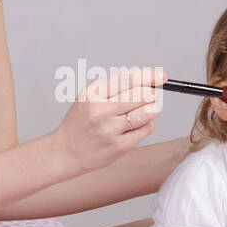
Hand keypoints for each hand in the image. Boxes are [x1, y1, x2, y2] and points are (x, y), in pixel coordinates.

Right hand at [51, 67, 167, 176]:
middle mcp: (100, 110)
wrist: (65, 152)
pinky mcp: (118, 146)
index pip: (129, 78)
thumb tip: (147, 80)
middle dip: (153, 94)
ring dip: (154, 108)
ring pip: (147, 112)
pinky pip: (146, 129)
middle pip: (142, 94)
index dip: (150, 75)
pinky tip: (139, 123)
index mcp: (93, 93)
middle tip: (152, 96)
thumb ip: (115, 87)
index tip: (161, 76)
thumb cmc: (81, 122)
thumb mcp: (89, 97)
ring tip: (149, 109)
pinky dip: (148, 124)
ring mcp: (109, 130)